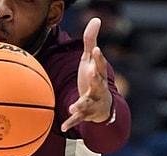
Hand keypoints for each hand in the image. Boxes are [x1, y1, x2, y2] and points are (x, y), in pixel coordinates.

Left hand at [62, 17, 113, 131]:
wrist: (103, 106)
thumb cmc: (94, 78)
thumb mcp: (91, 60)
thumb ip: (91, 41)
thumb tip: (96, 19)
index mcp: (98, 74)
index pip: (99, 64)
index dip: (98, 58)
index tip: (96, 50)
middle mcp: (99, 88)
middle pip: (98, 82)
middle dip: (96, 78)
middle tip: (91, 71)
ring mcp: (93, 101)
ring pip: (88, 102)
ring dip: (81, 104)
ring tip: (73, 106)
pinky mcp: (87, 113)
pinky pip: (79, 118)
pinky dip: (71, 121)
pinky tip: (63, 126)